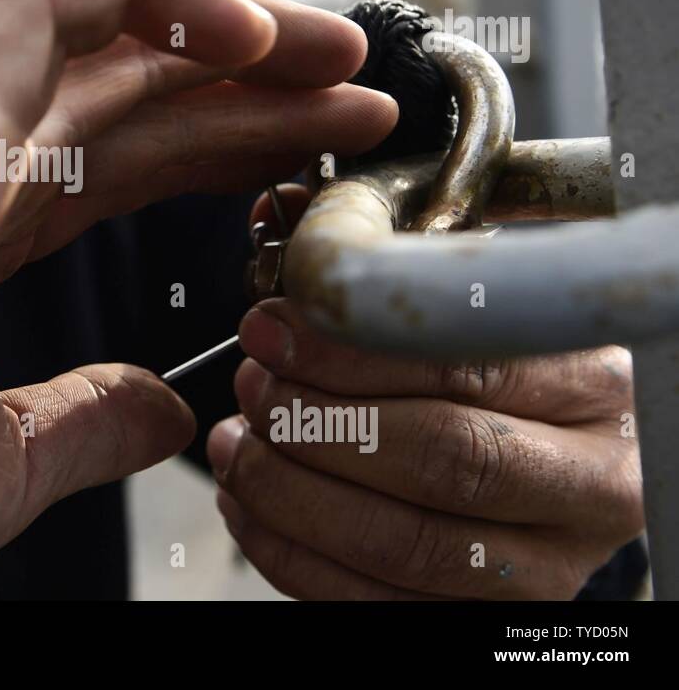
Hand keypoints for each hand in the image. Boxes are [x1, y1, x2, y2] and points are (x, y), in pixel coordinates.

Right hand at [0, 0, 394, 598]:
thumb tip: (169, 406)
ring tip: (334, 55)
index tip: (321, 173)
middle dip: (251, 92)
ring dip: (226, 33)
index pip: (118, 168)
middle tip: (359, 102)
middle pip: (130, 103)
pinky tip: (245, 29)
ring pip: (101, 37)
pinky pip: (45, 6)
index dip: (225, 156)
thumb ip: (78, 420)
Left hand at [208, 187, 644, 599]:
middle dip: (316, 420)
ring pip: (405, 543)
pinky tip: (246, 504)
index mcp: (591, 381)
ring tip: (236, 445)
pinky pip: (375, 604)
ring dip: (292, 491)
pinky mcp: (486, 617)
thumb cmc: (497, 364)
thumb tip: (281, 210)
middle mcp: (589, 479)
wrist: (552, 460)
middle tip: (252, 385)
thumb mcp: (471, 294)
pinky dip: (290, 554)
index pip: (465, 363)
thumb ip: (393, 255)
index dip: (349, 348)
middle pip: (442, 458)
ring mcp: (543, 563)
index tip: (270, 324)